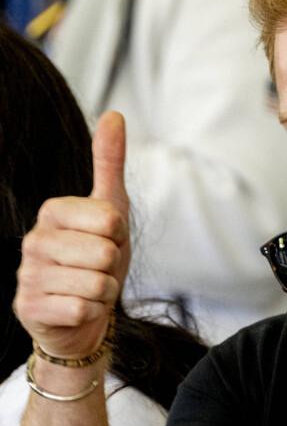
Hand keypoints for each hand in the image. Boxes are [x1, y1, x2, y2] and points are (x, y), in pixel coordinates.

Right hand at [14, 112, 130, 359]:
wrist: (86, 309)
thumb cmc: (99, 256)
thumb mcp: (112, 207)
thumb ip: (109, 162)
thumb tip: (114, 114)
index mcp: (53, 211)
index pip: (110, 220)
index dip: (119, 234)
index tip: (107, 239)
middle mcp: (33, 240)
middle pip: (105, 253)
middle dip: (113, 265)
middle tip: (99, 267)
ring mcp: (27, 276)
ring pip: (96, 283)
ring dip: (105, 290)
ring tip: (91, 286)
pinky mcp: (28, 308)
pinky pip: (83, 309)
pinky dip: (92, 311)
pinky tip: (78, 307)